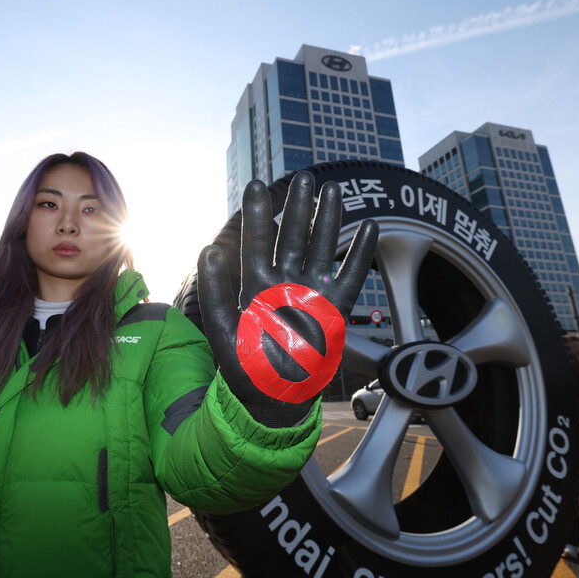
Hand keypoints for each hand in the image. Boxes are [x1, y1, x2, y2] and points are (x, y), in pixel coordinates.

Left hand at [198, 171, 378, 426]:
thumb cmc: (246, 369)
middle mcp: (286, 284)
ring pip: (323, 248)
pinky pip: (351, 275)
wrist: (276, 400)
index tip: (258, 184)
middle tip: (304, 177)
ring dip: (329, 220)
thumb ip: (216, 293)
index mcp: (257, 286)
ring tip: (334, 190)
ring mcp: (312, 294)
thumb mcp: (223, 332)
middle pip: (294, 237)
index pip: (257, 242)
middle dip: (299, 207)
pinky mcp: (336, 309)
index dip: (259, 214)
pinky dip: (360, 252)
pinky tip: (369, 226)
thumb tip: (209, 250)